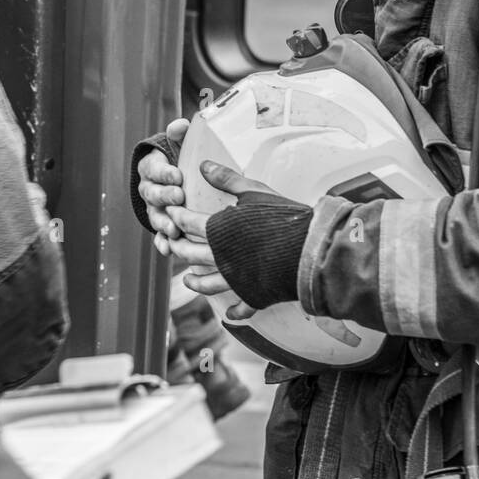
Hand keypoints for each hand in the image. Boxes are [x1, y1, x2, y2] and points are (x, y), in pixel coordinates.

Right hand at [137, 118, 189, 243]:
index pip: (153, 169)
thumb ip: (179, 134)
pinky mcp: (161, 226)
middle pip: (152, 194)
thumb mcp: (180, 145)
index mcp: (151, 168)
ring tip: (175, 229)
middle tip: (179, 197)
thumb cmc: (181, 160)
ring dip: (163, 223)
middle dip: (165, 196)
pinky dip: (162, 244)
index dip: (164, 173)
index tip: (178, 175)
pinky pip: (158, 238)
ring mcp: (153, 209)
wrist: (179, 180)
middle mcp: (148, 190)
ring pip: (154, 217)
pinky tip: (168, 250)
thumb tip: (180, 125)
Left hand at [160, 161, 273, 318]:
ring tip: (187, 279)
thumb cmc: (283, 216)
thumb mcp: (254, 191)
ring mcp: (236, 280)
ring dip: (195, 282)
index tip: (168, 212)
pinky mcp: (253, 295)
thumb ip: (227, 179)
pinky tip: (228, 313)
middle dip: (176, 246)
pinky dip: (234, 311)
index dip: (175, 215)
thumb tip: (203, 165)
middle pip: (190, 253)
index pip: (187, 222)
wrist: (309, 248)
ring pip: (207, 283)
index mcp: (218, 230)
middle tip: (170, 242)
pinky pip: (240, 306)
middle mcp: (221, 258)